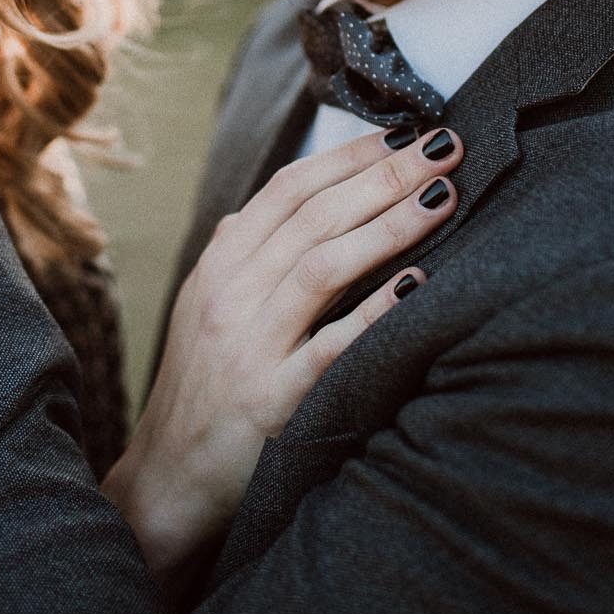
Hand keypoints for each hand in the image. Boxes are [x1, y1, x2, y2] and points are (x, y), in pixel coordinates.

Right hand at [101, 125, 463, 587]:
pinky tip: (418, 285)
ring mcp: (249, 346)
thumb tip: (263, 207)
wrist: (166, 482)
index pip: (288, 190)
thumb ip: (236, 255)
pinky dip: (375, 311)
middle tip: (446, 145)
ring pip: (323, 266)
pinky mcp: (272, 400)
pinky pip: (331, 346)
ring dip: (389, 224)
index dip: (350, 155)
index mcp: (220, 266)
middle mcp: (230, 295)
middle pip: (314, 216)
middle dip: (385, 174)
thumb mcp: (205, 309)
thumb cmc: (199, 390)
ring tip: (445, 195)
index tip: (404, 131)